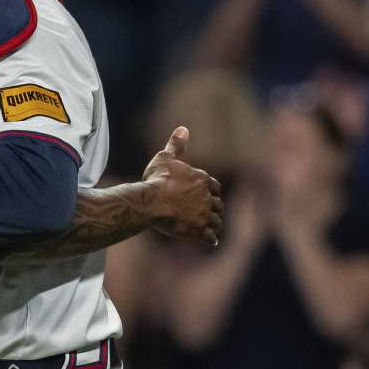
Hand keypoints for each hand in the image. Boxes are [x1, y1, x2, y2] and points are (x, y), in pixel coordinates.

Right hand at [144, 127, 224, 246]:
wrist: (151, 202)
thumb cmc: (156, 179)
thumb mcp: (165, 158)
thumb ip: (176, 145)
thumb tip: (183, 129)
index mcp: (202, 179)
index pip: (214, 186)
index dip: (210, 190)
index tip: (205, 194)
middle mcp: (207, 197)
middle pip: (217, 204)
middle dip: (213, 208)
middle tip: (206, 212)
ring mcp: (204, 215)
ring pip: (216, 221)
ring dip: (213, 224)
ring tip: (209, 228)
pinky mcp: (198, 230)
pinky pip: (210, 237)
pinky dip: (210, 238)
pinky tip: (209, 240)